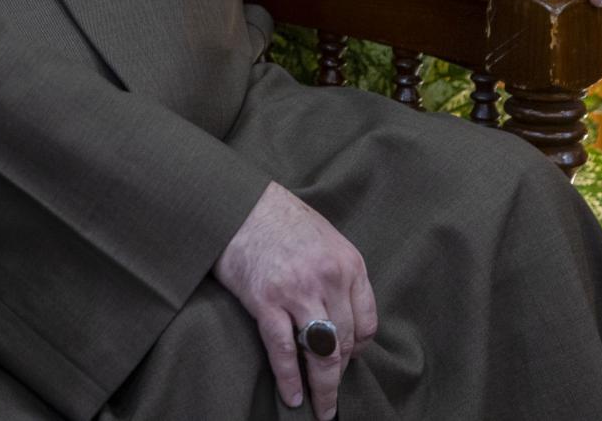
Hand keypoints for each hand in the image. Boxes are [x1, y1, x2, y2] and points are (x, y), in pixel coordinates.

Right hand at [212, 182, 376, 420]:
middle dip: (340, 374)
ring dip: (323, 388)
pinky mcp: (265, 301)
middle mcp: (329, 280)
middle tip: (334, 397)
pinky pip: (284, 350)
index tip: (345, 358)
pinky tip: (293, 395)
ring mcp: (297, 292)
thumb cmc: (276, 217)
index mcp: (349, 264)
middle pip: (346, 343)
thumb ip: (337, 274)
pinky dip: (290, 378)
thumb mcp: (323, 237)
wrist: (235, 201)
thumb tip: (338, 315)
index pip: (366, 323)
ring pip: (321, 353)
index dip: (357, 348)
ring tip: (322, 410)